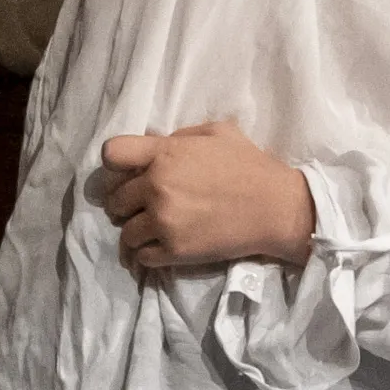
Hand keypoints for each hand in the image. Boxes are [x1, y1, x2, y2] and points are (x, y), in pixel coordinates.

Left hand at [96, 122, 316, 275]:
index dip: (116, 165)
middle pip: (114, 199)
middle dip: (125, 204)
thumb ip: (181, 136)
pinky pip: (142, 257)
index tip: (127, 175)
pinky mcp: (174, 250)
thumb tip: (157, 147)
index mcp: (165, 154)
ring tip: (150, 232)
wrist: (277, 208)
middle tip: (140, 208)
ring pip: (126, 232)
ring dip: (135, 232)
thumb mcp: (219, 133)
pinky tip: (160, 248)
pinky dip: (147, 254)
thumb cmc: (252, 166)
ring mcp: (163, 221)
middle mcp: (157, 187)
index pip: (112, 154)